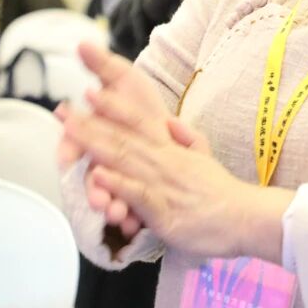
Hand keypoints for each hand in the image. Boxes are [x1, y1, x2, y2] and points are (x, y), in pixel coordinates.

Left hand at [59, 46, 291, 261]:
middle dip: (90, 123)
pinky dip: (117, 183)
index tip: (92, 91)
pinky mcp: (163, 210)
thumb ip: (187, 138)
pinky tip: (97, 175)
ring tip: (70, 130)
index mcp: (171, 150)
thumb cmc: (222, 193)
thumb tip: (170, 121)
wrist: (244, 216)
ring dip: (95, 143)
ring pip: (125, 160)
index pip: (139, 123)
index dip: (113, 107)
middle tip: (63, 109)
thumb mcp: (205, 157)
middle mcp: (164, 161)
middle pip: (121, 138)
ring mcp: (162, 184)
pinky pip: (137, 194)